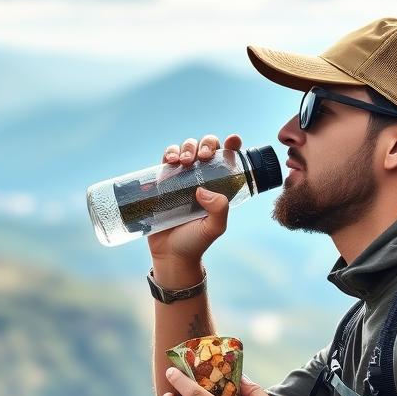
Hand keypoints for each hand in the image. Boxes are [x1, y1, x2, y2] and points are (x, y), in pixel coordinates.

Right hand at [147, 133, 241, 268]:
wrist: (171, 255)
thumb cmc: (196, 242)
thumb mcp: (214, 228)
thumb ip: (219, 210)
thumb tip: (204, 190)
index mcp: (219, 185)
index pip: (228, 159)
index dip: (232, 145)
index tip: (233, 141)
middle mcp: (202, 178)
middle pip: (206, 147)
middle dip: (207, 144)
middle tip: (204, 156)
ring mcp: (182, 178)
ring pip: (186, 149)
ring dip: (187, 147)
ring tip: (184, 161)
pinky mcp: (164, 181)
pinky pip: (167, 159)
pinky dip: (169, 153)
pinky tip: (171, 161)